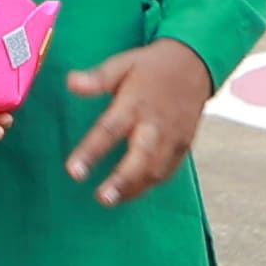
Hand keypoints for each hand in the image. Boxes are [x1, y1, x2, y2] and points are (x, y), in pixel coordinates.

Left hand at [63, 38, 214, 205]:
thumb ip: (96, 78)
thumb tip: (70, 82)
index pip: (110, 130)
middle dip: (123, 180)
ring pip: (157, 169)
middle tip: (102, 198)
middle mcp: (156, 124)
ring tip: (112, 201)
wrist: (195, 64)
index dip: (91, 152)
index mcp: (136, 104)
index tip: (74, 171)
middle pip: (141, 157)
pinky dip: (152, 183)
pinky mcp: (185, 144)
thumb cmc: (151, 66)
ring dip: (135, 188)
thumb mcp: (122, 64)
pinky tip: (133, 191)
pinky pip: (170, 169)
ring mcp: (174, 137)